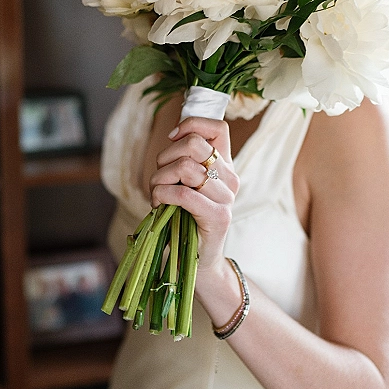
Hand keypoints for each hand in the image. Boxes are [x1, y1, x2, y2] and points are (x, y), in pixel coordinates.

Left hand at [149, 116, 239, 273]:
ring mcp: (226, 198)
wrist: (197, 263)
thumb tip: (174, 133)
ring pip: (185, 167)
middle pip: (194, 144)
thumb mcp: (185, 183)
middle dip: (166, 156)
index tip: (172, 137)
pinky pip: (183, 193)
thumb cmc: (185, 220)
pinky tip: (158, 204)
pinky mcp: (218, 217)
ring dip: (159, 179)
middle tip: (161, 176)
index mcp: (225, 165)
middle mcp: (230, 178)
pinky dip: (162, 195)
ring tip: (158, 194)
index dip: (191, 124)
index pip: (218, 127)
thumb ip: (184, 159)